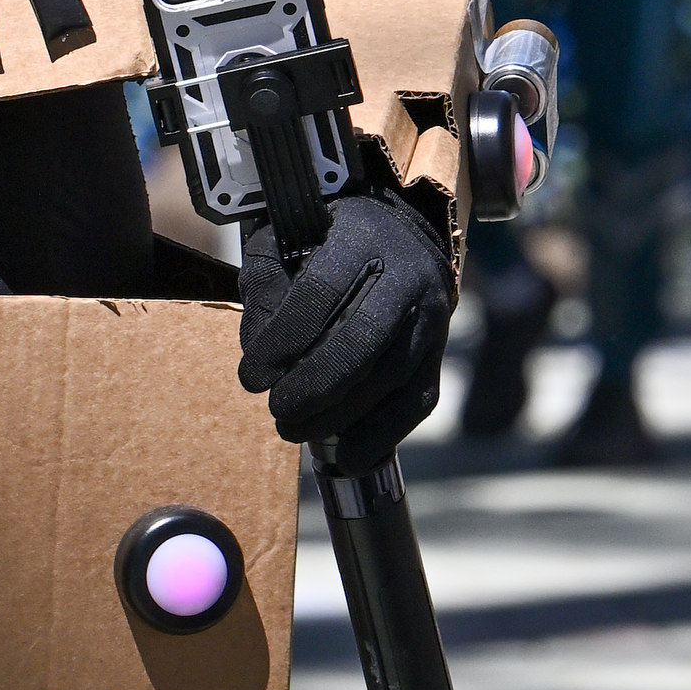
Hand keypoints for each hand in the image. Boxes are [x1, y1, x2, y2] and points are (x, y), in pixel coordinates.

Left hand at [237, 190, 453, 462]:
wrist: (399, 234)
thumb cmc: (325, 242)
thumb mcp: (283, 241)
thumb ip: (263, 288)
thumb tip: (258, 351)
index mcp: (360, 239)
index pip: (320, 293)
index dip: (283, 340)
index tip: (251, 378)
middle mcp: (405, 276)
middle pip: (363, 340)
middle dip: (315, 386)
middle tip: (278, 411)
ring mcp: (430, 316)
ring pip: (391, 377)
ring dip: (340, 416)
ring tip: (295, 429)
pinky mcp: (439, 350)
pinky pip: (418, 399)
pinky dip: (384, 434)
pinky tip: (349, 455)